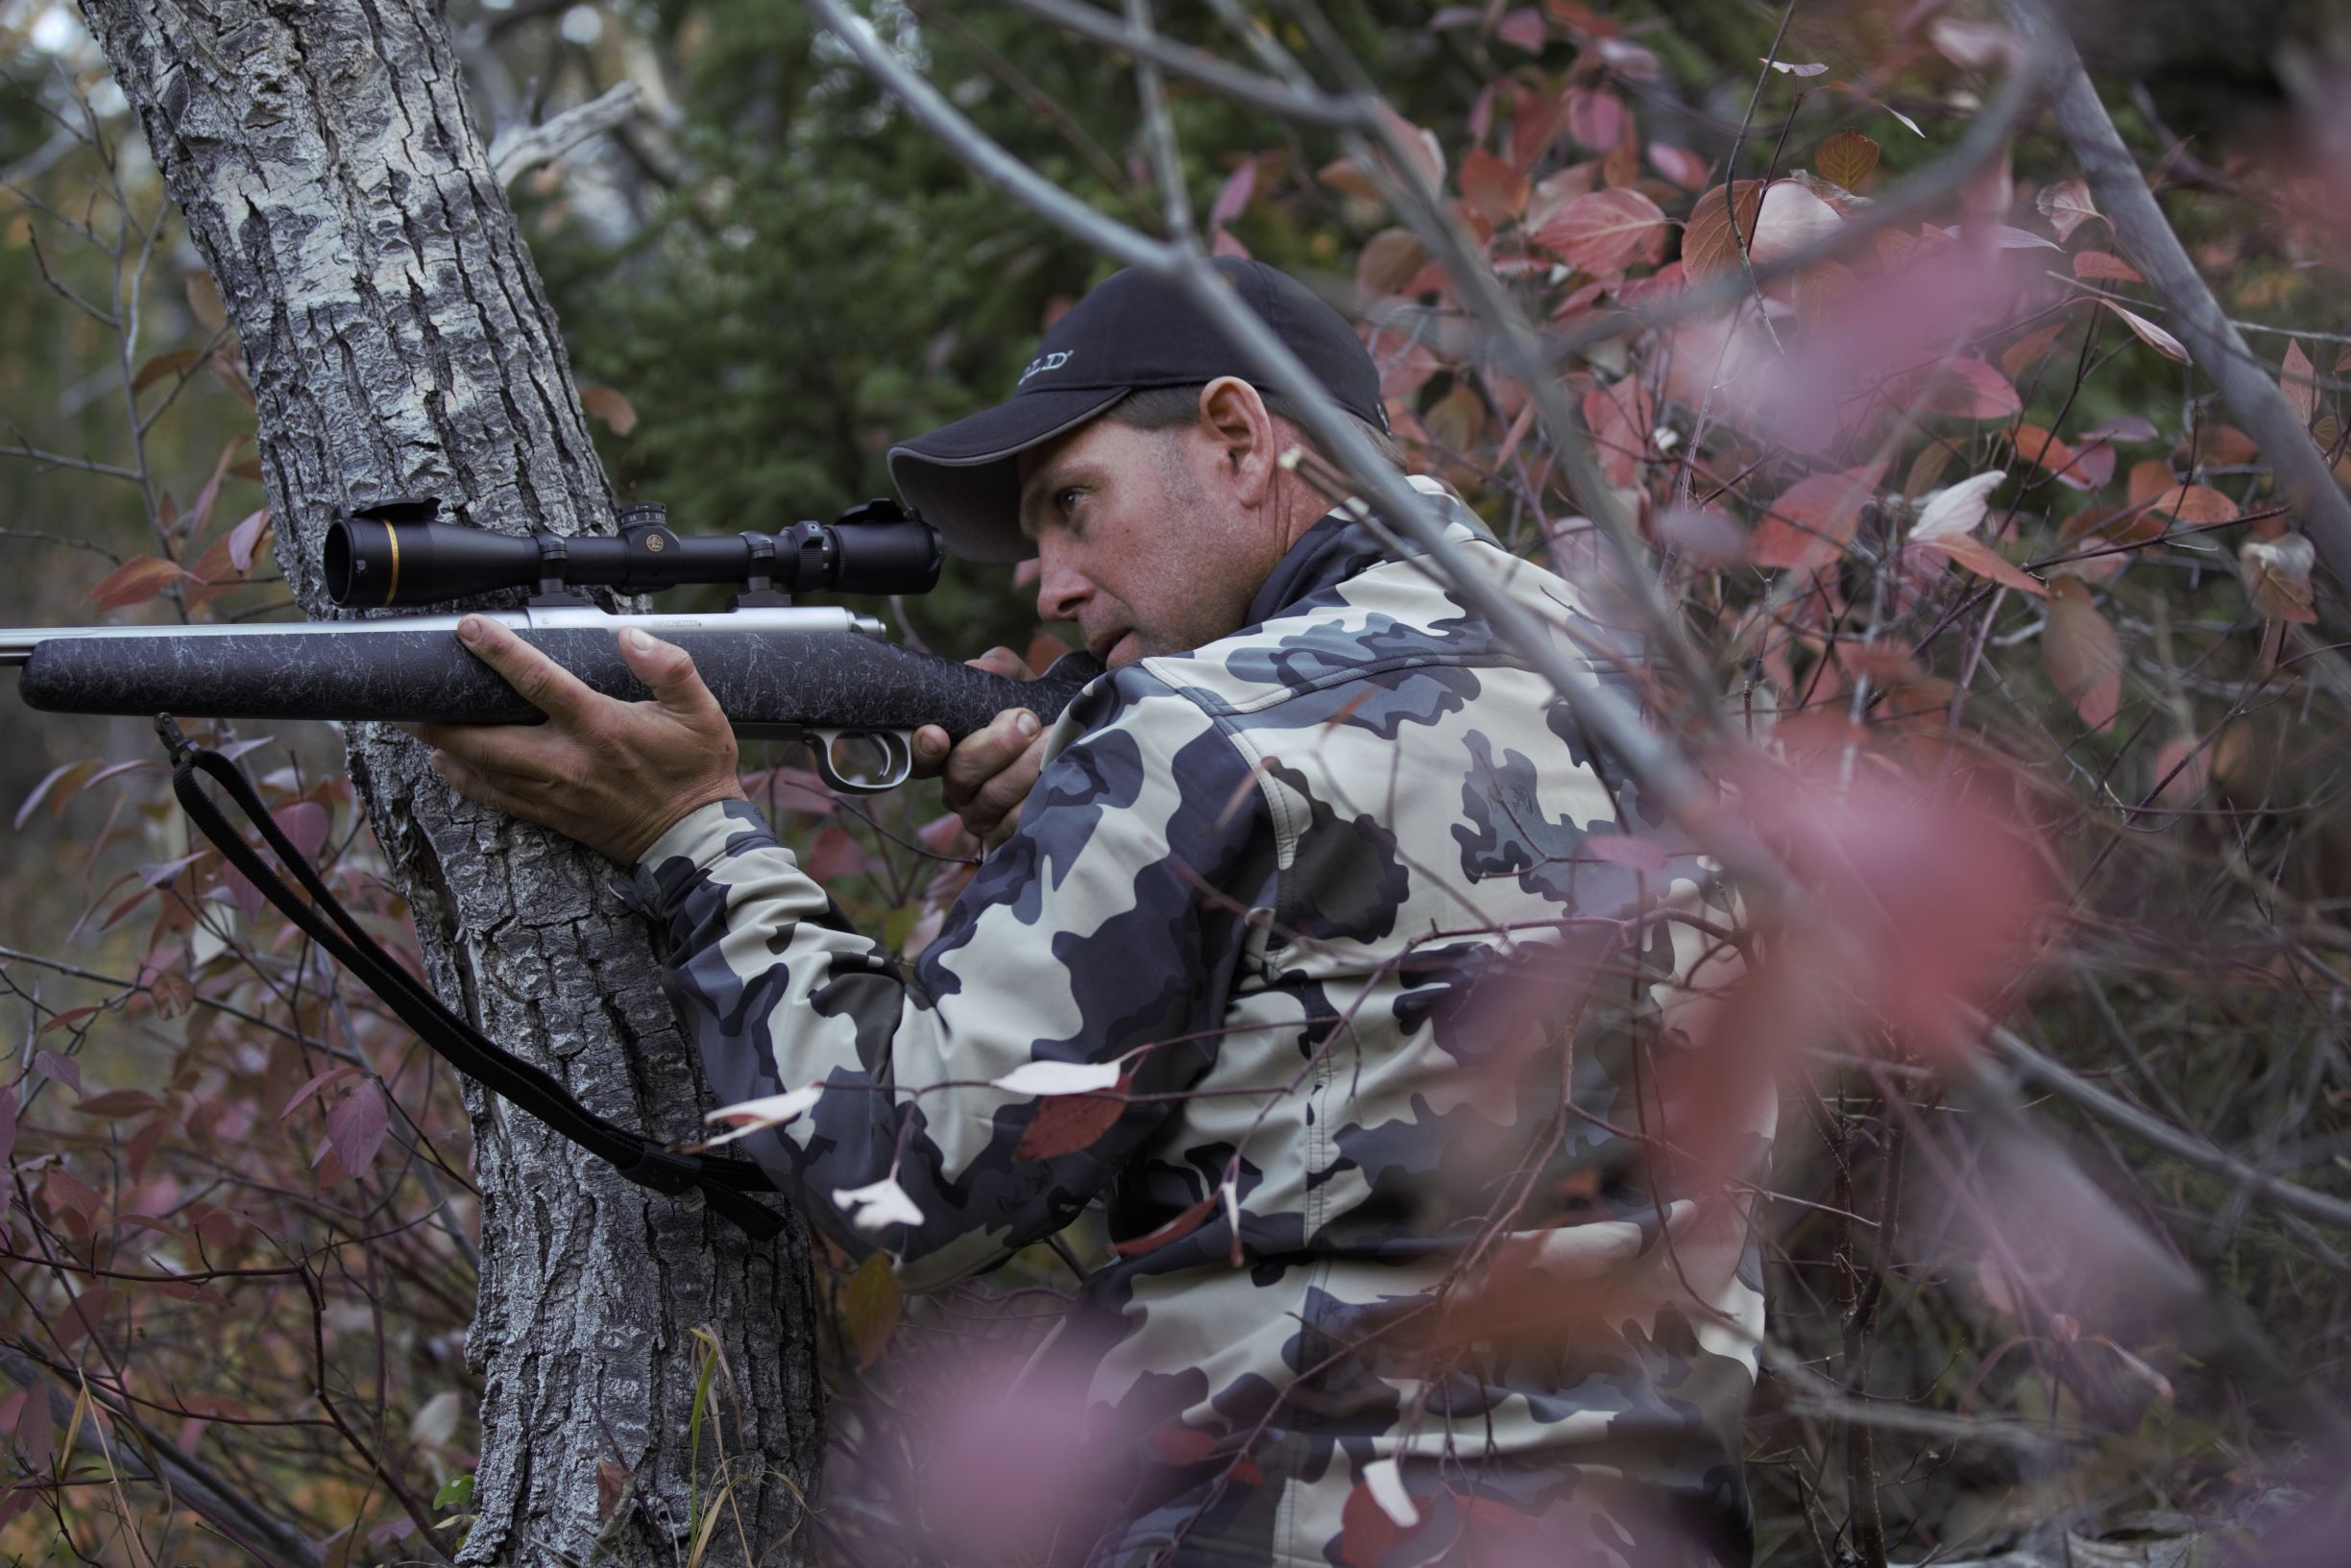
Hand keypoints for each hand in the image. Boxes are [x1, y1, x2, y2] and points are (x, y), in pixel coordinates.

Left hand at [407, 615, 746, 864]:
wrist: (694, 838)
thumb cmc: (696, 771)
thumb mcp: (701, 710)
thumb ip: (670, 667)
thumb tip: (630, 636)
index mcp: (601, 728)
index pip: (538, 683)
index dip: (499, 653)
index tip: (469, 628)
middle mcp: (567, 762)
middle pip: (484, 738)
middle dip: (438, 716)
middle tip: (403, 696)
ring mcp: (554, 793)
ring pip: (481, 770)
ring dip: (441, 747)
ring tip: (410, 723)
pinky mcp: (551, 814)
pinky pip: (494, 797)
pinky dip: (462, 779)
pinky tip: (444, 764)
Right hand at [910, 646, 1046, 851]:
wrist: (1078, 745)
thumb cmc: (1038, 715)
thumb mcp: (1021, 684)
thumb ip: (1000, 667)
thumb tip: (978, 667)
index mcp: (949, 754)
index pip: (918, 758)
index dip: (922, 749)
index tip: (937, 733)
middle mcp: (959, 790)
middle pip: (961, 774)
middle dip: (995, 746)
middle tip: (1027, 721)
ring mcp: (982, 819)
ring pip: (993, 799)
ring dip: (1026, 766)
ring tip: (1053, 739)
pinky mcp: (1009, 839)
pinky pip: (1018, 824)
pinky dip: (1039, 797)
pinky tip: (1059, 774)